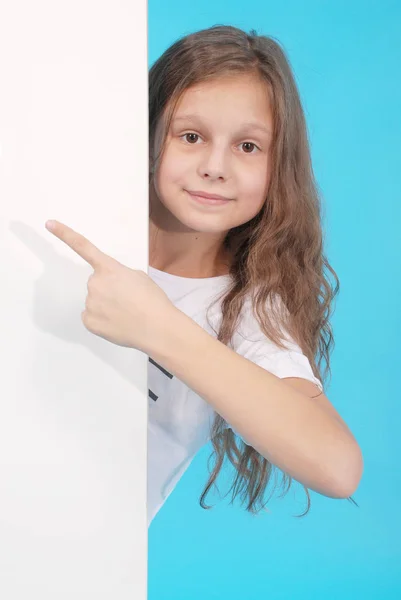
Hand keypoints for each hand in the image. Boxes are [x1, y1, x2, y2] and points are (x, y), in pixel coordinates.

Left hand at [45, 220, 175, 353]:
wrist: (157, 327)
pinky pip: (92, 317)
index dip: (64, 234)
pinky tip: (118, 323)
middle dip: (109, 290)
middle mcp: (95, 283)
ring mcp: (90, 302)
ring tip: (127, 313)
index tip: (49, 224)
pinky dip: (102, 321)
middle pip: (97, 283)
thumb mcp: (139, 277)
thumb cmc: (152, 301)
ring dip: (107, 306)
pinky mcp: (89, 321)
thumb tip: (112, 286)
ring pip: (95, 302)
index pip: (83, 246)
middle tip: (129, 300)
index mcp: (109, 268)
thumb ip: (119, 275)